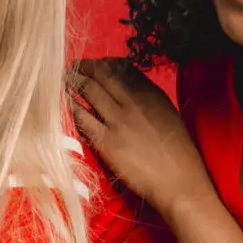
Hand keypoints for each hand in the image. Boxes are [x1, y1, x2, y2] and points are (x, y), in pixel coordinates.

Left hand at [69, 59, 212, 216]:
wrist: (179, 180)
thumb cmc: (178, 151)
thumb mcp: (167, 114)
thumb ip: (147, 98)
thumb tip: (126, 88)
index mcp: (151, 93)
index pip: (122, 67)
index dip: (103, 63)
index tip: (94, 64)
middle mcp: (133, 101)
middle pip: (101, 74)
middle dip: (84, 68)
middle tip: (73, 68)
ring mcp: (118, 120)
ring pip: (88, 91)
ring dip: (73, 82)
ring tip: (64, 81)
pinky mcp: (107, 142)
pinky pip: (82, 118)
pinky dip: (71, 107)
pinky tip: (64, 104)